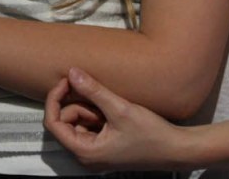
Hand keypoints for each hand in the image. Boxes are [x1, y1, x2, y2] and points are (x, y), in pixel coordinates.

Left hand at [44, 67, 189, 170]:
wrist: (175, 149)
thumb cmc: (150, 134)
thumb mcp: (120, 109)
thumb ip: (94, 90)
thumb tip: (72, 72)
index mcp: (84, 152)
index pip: (52, 123)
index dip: (55, 98)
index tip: (67, 80)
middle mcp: (85, 157)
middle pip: (64, 121)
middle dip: (79, 104)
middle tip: (101, 96)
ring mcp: (94, 153)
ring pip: (78, 122)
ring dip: (90, 109)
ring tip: (112, 106)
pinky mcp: (104, 148)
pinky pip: (90, 127)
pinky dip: (98, 115)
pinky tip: (115, 112)